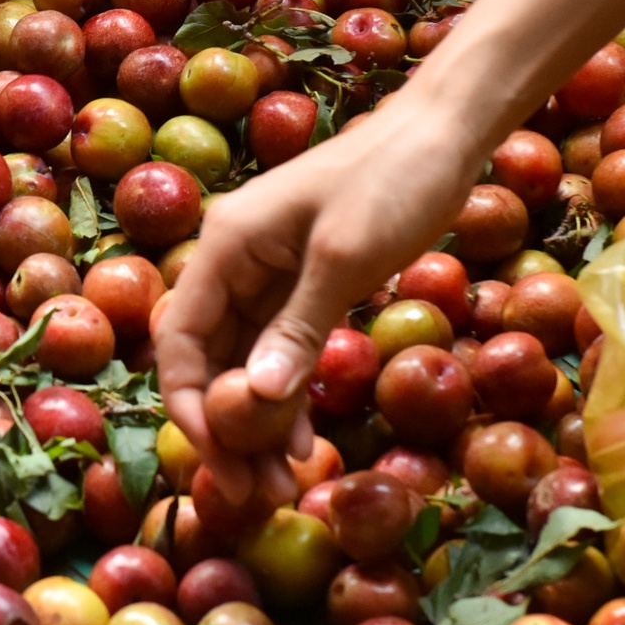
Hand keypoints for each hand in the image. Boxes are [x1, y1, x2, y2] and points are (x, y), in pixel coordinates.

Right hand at [155, 97, 484, 505]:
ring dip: (257, 421)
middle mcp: (235, 260)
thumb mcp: (346, 256)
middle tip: (260, 494)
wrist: (445, 131)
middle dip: (226, 427)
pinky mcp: (305, 281)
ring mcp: (269, 272)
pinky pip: (279, 348)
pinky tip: (305, 440)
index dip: (190, 405)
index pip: (179, 337)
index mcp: (227, 245)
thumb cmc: (394, 180)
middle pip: (207, 357)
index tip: (224, 462)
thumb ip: (298, 327)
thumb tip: (256, 399)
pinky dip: (287, 393)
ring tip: (285, 483)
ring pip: (243, 360)